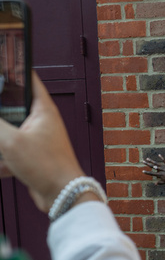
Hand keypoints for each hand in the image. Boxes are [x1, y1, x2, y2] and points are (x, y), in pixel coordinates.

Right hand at [0, 72, 83, 212]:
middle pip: (12, 106)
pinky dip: (2, 159)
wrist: (63, 196)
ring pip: (9, 131)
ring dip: (0, 138)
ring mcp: (37, 139)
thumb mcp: (11, 142)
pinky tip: (1, 164)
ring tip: (1, 146)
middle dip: (0, 111)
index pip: (28, 79)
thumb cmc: (48, 167)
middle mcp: (42, 121)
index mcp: (43, 109)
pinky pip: (10, 152)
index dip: (13, 69)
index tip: (2, 63)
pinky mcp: (32, 157)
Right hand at [143, 154, 164, 183]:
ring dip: (151, 160)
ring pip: (156, 163)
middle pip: (152, 166)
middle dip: (147, 164)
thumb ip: (160, 183)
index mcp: (159, 174)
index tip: (142, 171)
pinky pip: (164, 160)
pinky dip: (161, 157)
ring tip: (147, 158)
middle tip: (143, 161)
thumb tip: (155, 184)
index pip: (151, 173)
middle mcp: (160, 169)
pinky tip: (158, 155)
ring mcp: (163, 166)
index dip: (147, 172)